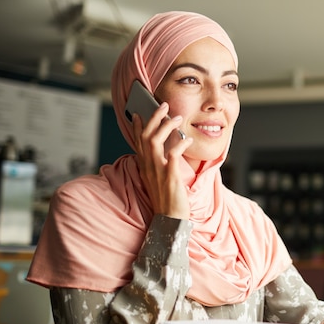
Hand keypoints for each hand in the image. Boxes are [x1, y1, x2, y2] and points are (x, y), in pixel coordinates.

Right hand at [132, 102, 192, 218]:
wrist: (169, 219)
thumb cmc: (167, 199)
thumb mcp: (157, 179)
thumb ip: (157, 165)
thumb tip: (164, 152)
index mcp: (144, 166)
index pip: (136, 142)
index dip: (136, 126)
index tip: (136, 113)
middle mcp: (147, 166)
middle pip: (145, 136)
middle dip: (153, 117)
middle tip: (163, 105)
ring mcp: (157, 171)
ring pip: (155, 141)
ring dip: (166, 126)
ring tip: (177, 117)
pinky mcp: (170, 176)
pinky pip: (173, 154)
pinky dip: (180, 144)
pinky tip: (188, 139)